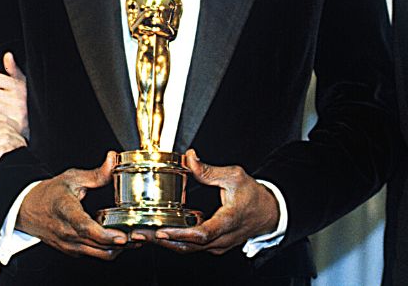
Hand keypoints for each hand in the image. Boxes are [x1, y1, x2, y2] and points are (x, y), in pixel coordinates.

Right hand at [16, 151, 131, 259]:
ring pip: (98, 254)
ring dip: (117, 249)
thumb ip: (96, 173)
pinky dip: (108, 250)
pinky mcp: (72, 251)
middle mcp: (66, 231)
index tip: (121, 236)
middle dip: (120, 243)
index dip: (104, 234)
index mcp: (65, 210)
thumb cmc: (49, 193)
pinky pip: (94, 254)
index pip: (84, 227)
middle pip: (96, 245)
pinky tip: (118, 240)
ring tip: (134, 239)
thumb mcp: (71, 178)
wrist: (28, 210)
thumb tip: (112, 159)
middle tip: (139, 236)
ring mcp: (68, 244)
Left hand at [148, 149, 279, 254]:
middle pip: (188, 246)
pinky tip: (159, 234)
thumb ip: (209, 170)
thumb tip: (190, 158)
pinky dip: (174, 241)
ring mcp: (218, 245)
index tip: (161, 231)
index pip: (202, 233)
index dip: (180, 234)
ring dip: (164, 243)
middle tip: (139, 234)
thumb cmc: (254, 196)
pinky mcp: (214, 246)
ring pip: (188, 249)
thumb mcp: (234, 176)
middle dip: (161, 241)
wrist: (269, 213)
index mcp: (228, 221)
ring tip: (142, 235)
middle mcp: (222, 238)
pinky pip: (192, 247)